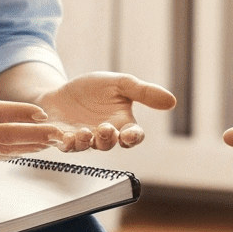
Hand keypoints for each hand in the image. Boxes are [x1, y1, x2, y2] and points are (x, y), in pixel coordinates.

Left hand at [33, 70, 176, 150]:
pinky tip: (60, 133)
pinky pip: (63, 145)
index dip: (133, 137)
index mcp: (121, 124)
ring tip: (83, 132)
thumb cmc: (93, 89)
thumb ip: (143, 92)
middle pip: (109, 145)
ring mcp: (82, 139)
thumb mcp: (120, 84)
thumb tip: (172, 101)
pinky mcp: (61, 138)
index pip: (133, 136)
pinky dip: (62, 141)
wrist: (61, 91)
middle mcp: (103, 136)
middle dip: (107, 139)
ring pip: (85, 147)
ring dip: (85, 142)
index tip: (130, 134)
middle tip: (104, 128)